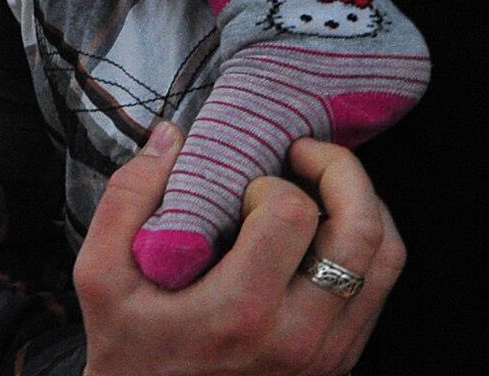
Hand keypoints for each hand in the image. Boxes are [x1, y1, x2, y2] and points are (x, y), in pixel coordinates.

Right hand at [77, 124, 403, 374]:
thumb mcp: (103, 281)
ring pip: (385, 257)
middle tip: (306, 152)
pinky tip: (331, 229)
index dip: (273, 183)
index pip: (294, 213)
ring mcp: (325, 356)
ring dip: (364, 203)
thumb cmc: (130, 357)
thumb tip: (170, 136)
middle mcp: (297, 337)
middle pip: (361, 228)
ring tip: (326, 185)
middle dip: (340, 169)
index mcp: (241, 312)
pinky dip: (368, 245)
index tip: (247, 191)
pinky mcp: (339, 364)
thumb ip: (127, 200)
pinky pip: (380, 289)